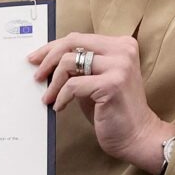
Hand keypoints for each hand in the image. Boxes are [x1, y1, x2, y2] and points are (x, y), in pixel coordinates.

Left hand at [31, 32, 174, 173]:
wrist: (137, 135)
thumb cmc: (114, 109)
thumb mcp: (96, 80)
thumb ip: (80, 66)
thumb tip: (47, 61)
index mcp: (121, 45)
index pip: (78, 38)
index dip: (53, 48)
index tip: (37, 59)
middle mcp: (122, 51)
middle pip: (72, 43)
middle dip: (48, 58)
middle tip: (37, 75)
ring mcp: (119, 66)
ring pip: (69, 62)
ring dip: (53, 82)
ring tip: (49, 97)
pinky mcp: (112, 84)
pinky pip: (73, 85)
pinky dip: (61, 96)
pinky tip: (60, 107)